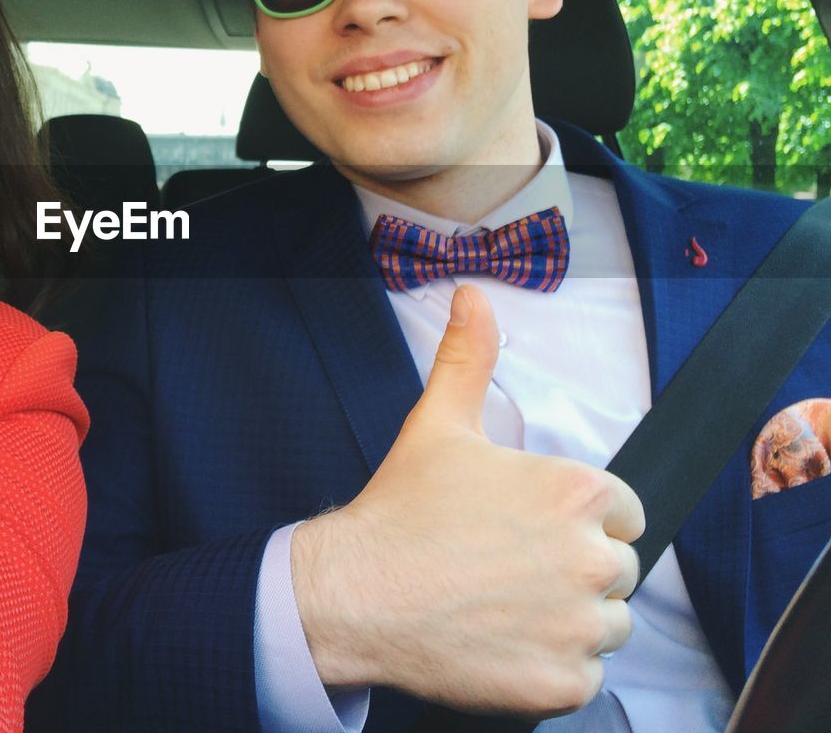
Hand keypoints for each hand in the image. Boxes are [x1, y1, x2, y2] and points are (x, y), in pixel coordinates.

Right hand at [290, 285, 643, 716]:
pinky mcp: (564, 682)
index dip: (574, 520)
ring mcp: (580, 626)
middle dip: (571, 570)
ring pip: (607, 625)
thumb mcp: (437, 423)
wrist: (355, 594)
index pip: (621, 512)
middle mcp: (591, 559)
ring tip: (502, 606)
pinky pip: (584, 676)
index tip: (526, 530)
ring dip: (567, 621)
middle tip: (506, 569)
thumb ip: (468, 357)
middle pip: (617, 570)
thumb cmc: (400, 512)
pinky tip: (500, 642)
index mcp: (576, 493)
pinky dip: (550, 667)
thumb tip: (474, 296)